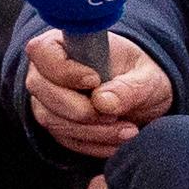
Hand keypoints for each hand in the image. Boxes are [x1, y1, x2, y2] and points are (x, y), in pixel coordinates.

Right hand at [24, 29, 173, 159]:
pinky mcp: (57, 124)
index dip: (63, 70)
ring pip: (52, 119)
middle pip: (41, 90)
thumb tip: (102, 102)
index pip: (42, 52)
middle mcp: (46, 71)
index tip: (95, 81)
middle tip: (115, 115)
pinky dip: (94, 144)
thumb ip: (129, 87)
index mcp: (64, 44)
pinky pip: (66, 139)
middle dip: (80, 109)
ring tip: (128, 130)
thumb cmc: (142, 75)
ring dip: (92, 131)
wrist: (144, 98)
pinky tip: (119, 140)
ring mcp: (47, 100)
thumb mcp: (147, 76)